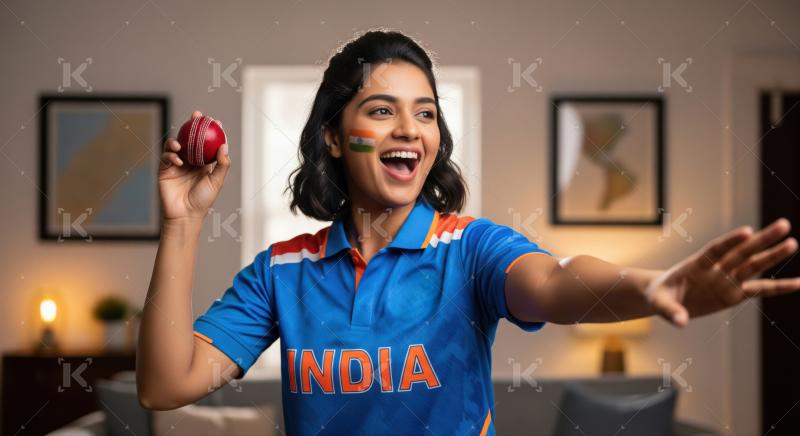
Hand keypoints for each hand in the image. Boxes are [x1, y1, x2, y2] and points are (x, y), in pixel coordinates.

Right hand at [158, 110, 230, 222]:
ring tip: (181, 143)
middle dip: (192, 125)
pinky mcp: (165, 170)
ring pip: (175, 144)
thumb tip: (224, 146)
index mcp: (204, 163)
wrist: (185, 215)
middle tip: (196, 115)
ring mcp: (177, 164)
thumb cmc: (203, 200)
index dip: (211, 131)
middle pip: (190, 138)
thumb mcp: (216, 181)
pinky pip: (166, 157)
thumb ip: (222, 164)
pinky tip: (177, 159)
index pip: (207, 143)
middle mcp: (190, 161)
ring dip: (177, 139)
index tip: (215, 121)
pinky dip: (171, 155)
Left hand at [645, 218, 799, 326]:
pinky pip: (759, 290)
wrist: (663, 298)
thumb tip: (681, 322)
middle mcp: (716, 269)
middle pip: (741, 252)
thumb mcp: (658, 303)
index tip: (746, 231)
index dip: (730, 241)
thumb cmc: (659, 295)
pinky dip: (778, 288)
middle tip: (784, 225)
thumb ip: (670, 311)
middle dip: (761, 240)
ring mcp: (727, 280)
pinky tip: (798, 283)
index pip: (715, 250)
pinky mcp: (734, 294)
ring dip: (772, 256)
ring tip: (793, 243)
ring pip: (753, 266)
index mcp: (696, 265)